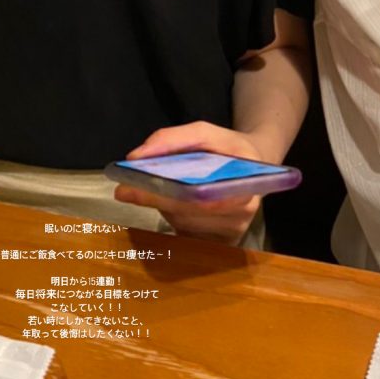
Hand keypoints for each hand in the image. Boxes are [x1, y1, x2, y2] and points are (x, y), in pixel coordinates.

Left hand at [113, 121, 264, 243]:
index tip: (135, 185)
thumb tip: (136, 157)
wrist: (254, 167)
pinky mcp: (222, 245)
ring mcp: (234, 232)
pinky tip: (169, 205)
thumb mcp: (205, 133)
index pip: (205, 195)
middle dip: (156, 200)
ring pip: (185, 225)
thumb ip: (172, 140)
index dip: (168, 193)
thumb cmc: (228, 148)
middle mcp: (245, 211)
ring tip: (152, 191)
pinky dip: (172, 219)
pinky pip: (188, 236)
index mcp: (247, 178)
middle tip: (125, 191)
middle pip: (190, 213)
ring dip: (164, 208)